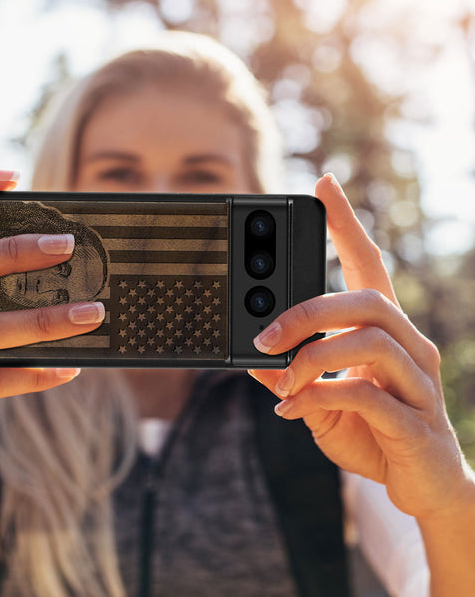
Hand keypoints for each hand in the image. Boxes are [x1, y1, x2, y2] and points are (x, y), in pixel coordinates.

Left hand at [249, 174, 471, 520]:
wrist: (421, 487)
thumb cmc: (371, 431)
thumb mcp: (319, 399)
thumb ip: (289, 375)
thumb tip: (250, 357)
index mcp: (384, 331)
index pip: (368, 264)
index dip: (347, 224)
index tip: (323, 185)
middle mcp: (409, 346)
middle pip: (366, 300)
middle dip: (308, 312)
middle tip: (264, 336)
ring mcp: (418, 383)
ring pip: (370, 340)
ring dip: (312, 357)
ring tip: (283, 381)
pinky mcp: (416, 422)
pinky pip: (367, 394)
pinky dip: (322, 396)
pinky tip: (296, 410)